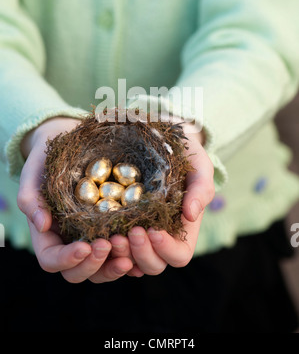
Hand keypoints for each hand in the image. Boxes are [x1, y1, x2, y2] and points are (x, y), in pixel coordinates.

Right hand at [18, 117, 133, 282]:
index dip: (67, 259)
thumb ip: (31, 198)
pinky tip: (145, 249)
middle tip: (108, 245)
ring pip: (102, 269)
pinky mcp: (112, 233)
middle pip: (78, 272)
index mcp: (48, 237)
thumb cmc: (47, 161)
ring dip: (115, 266)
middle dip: (94, 265)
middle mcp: (70, 244)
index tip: (84, 246)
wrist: (69, 146)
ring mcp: (92, 241)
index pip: (51, 260)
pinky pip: (122, 254)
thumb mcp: (33, 173)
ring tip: (130, 252)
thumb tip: (42, 225)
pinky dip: (133, 258)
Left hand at [109, 122, 214, 276]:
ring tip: (112, 236)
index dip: (166, 249)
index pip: (179, 256)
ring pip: (129, 262)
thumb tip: (191, 214)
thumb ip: (201, 188)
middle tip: (131, 232)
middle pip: (153, 265)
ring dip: (121, 255)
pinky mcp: (117, 225)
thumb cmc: (185, 155)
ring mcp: (137, 234)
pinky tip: (98, 236)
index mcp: (181, 230)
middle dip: (141, 253)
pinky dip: (105, 249)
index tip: (154, 229)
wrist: (159, 140)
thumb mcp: (199, 165)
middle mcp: (159, 238)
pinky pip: (110, 250)